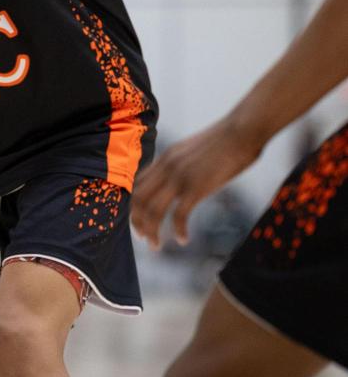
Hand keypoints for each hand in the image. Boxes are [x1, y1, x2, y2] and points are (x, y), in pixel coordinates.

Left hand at [131, 118, 263, 248]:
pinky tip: (183, 240)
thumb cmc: (227, 140)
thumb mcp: (197, 150)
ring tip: (156, 246)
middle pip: (139, 199)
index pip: (139, 184)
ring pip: (153, 210)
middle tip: (144, 238)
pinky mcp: (196, 187)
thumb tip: (189, 176)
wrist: (242, 130)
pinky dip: (179, 230)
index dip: (136, 204)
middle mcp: (166, 167)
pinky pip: (179, 215)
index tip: (140, 219)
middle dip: (138, 221)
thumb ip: (186, 163)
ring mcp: (179, 177)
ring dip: (152, 231)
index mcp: (166, 157)